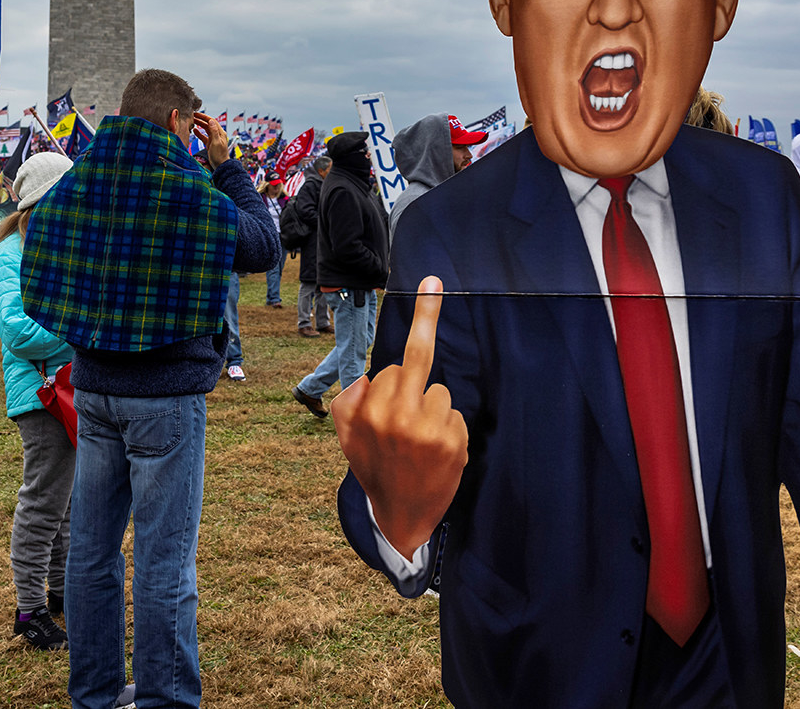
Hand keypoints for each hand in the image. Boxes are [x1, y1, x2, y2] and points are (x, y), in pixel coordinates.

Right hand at [192, 112, 229, 168]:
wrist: (221, 165)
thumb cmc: (219, 155)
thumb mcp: (216, 142)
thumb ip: (213, 131)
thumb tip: (211, 120)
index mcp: (220, 132)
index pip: (212, 121)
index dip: (204, 117)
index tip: (196, 114)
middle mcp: (217, 134)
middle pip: (208, 124)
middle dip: (201, 119)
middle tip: (192, 116)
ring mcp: (213, 139)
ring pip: (206, 129)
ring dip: (199, 125)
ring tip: (192, 121)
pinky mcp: (210, 144)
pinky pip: (204, 136)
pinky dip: (199, 133)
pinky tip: (194, 131)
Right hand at [331, 276, 467, 557]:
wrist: (401, 519)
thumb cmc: (375, 470)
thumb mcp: (346, 437)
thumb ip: (348, 401)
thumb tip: (366, 376)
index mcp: (367, 411)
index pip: (390, 368)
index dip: (394, 379)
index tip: (429, 284)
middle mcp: (396, 416)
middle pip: (415, 363)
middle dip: (422, 340)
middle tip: (434, 280)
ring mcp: (427, 430)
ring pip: (438, 391)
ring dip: (432, 408)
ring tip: (419, 443)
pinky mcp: (453, 443)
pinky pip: (454, 414)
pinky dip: (448, 429)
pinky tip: (436, 454)